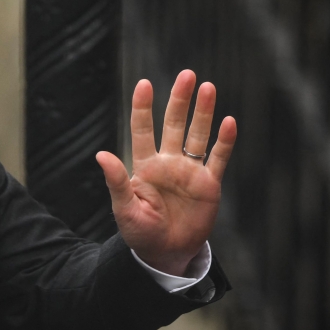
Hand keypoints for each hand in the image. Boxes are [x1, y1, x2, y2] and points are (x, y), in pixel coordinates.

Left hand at [96, 70, 236, 275]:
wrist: (166, 254)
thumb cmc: (140, 233)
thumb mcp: (125, 209)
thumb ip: (117, 182)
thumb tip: (101, 154)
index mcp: (145, 165)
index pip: (142, 130)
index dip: (143, 107)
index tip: (144, 83)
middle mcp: (168, 162)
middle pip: (175, 124)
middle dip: (180, 100)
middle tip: (187, 74)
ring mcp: (190, 171)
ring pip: (197, 135)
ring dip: (203, 113)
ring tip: (208, 87)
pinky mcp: (209, 184)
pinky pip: (218, 159)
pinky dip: (224, 142)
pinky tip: (229, 122)